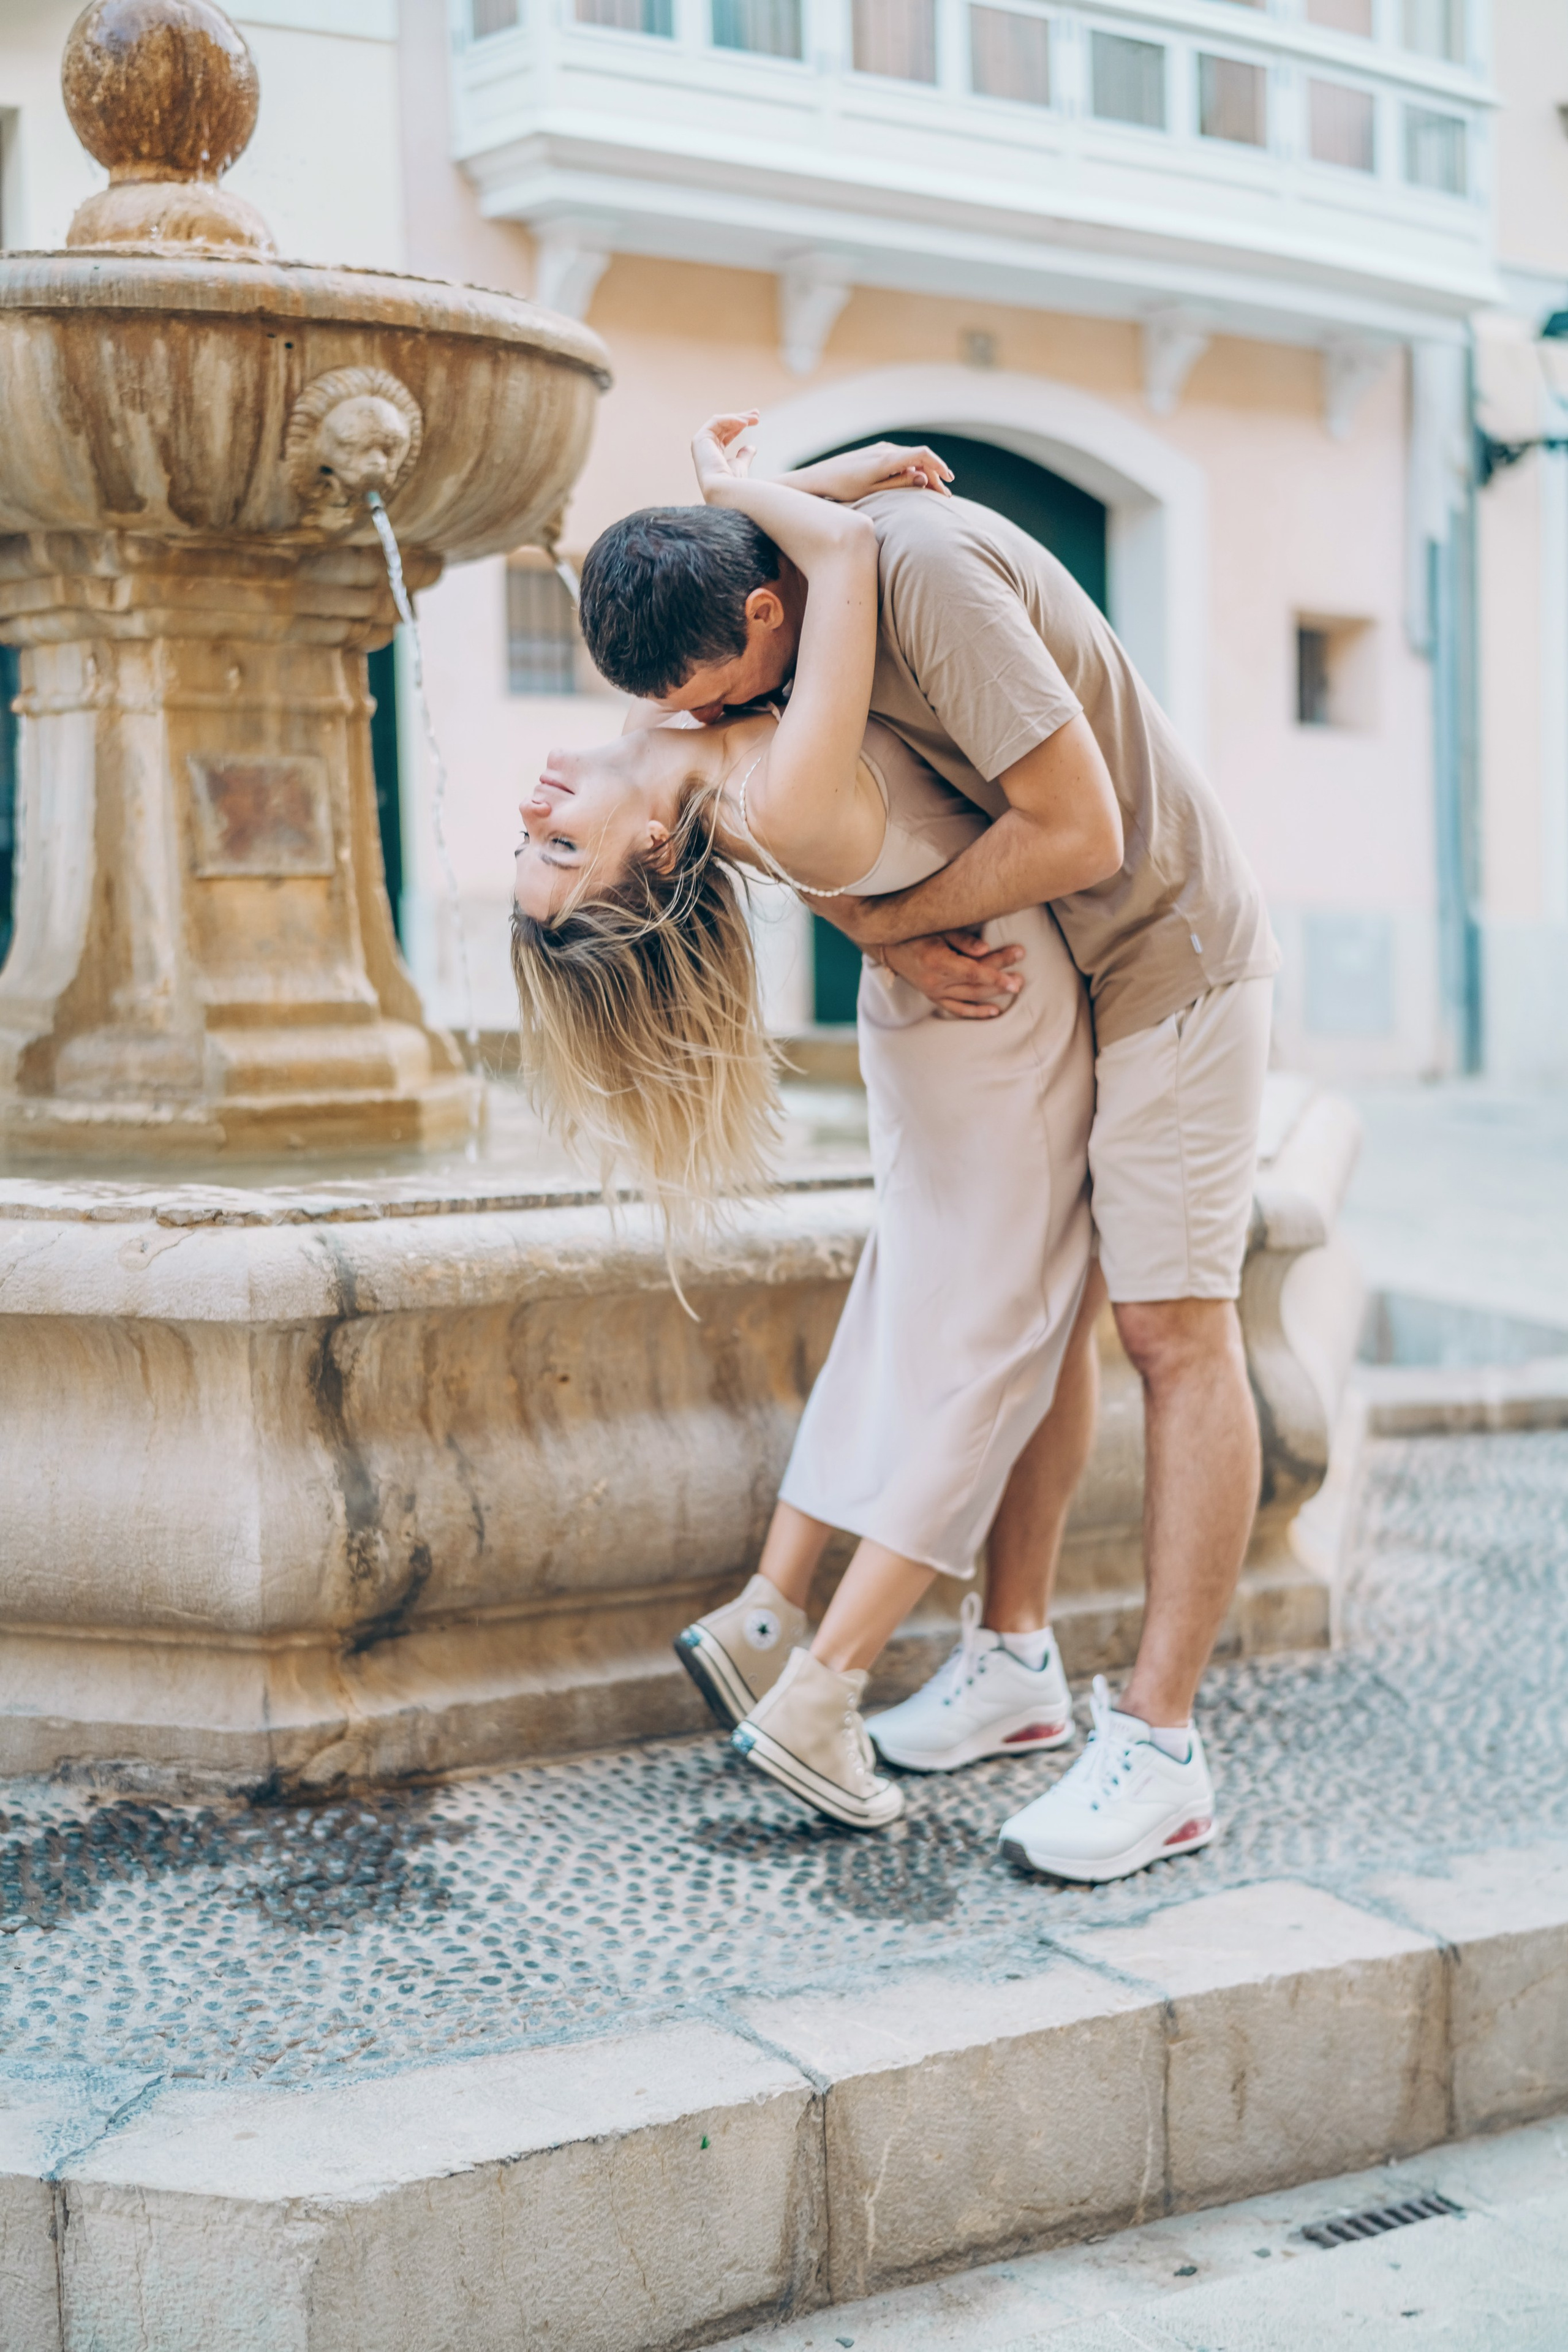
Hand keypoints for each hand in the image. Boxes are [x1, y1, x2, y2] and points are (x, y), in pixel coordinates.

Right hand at [691, 410, 759, 497]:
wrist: (724, 491)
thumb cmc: (733, 484)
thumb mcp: (741, 467)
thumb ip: (744, 457)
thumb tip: (752, 447)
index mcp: (713, 457)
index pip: (726, 435)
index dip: (740, 426)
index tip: (756, 420)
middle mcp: (705, 449)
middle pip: (723, 427)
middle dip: (741, 419)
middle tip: (757, 414)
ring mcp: (701, 444)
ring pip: (720, 422)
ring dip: (738, 418)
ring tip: (755, 417)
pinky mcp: (700, 439)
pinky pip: (716, 422)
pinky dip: (731, 420)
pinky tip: (745, 423)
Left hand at [786, 441, 953, 503]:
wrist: (818, 478)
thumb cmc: (843, 489)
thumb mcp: (872, 491)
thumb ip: (899, 484)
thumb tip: (923, 479)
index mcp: (887, 459)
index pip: (922, 455)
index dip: (939, 466)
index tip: (949, 480)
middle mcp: (885, 450)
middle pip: (919, 458)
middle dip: (934, 476)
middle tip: (944, 496)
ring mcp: (879, 450)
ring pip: (910, 459)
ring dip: (924, 474)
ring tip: (933, 492)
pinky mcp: (874, 454)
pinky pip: (900, 460)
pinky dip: (911, 471)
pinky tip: (914, 484)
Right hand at [879, 929, 1023, 1018]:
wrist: (888, 945)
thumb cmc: (915, 930)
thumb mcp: (937, 927)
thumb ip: (961, 939)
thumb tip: (984, 949)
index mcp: (936, 960)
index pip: (972, 972)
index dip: (996, 975)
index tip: (1015, 974)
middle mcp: (935, 981)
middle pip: (975, 983)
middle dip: (1001, 979)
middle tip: (1022, 975)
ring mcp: (933, 991)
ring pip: (970, 996)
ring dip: (994, 993)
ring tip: (1016, 985)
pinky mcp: (933, 996)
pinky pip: (957, 1008)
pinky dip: (976, 1011)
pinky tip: (994, 1011)